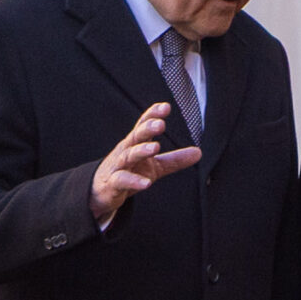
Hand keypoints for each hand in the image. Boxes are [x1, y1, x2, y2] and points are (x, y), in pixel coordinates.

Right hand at [88, 102, 201, 223]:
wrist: (101, 192)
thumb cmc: (129, 172)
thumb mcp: (154, 166)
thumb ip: (175, 159)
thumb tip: (199, 152)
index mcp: (135, 143)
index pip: (143, 125)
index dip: (152, 115)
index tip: (166, 107)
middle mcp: (125, 151)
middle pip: (135, 137)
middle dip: (147, 129)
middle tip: (161, 124)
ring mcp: (117, 167)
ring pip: (128, 156)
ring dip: (141, 151)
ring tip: (155, 147)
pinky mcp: (113, 184)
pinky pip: (123, 180)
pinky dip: (134, 181)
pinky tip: (146, 183)